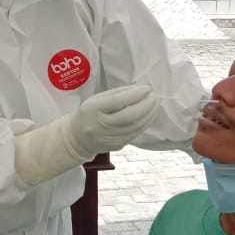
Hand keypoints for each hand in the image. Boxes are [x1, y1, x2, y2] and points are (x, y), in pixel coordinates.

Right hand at [13, 85, 160, 185]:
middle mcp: (101, 125)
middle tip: (154, 96)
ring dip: (149, 114)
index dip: (135, 95)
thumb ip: (117, 93)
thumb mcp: (97, 99)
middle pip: (129, 116)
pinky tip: (150, 115)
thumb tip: (140, 90)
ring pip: (135, 126)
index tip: (147, 88)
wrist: (78, 138)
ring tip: (155, 104)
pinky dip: (146, 123)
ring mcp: (110, 138)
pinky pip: (135, 133)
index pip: (118, 102)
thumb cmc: (89, 113)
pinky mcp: (118, 145)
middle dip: (146, 105)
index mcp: (93, 109)